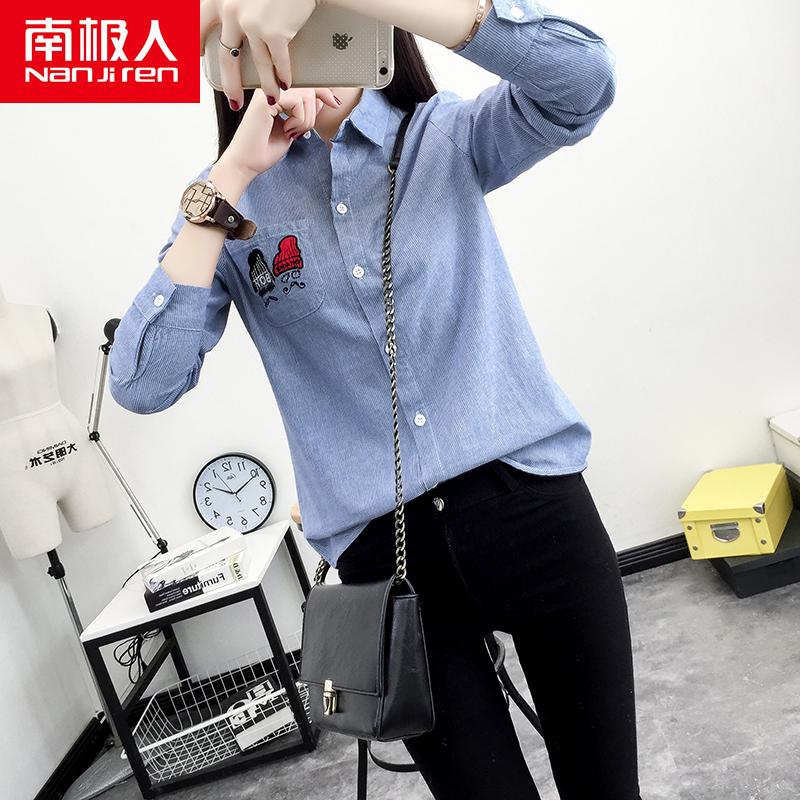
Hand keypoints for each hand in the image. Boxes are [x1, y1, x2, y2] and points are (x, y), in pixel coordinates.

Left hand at [200, 0, 317, 109]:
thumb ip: (233, 3)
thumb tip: (232, 25)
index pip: (196, 24)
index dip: (194, 43)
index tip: (196, 57)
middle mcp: (231, 11)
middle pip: (227, 57)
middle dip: (231, 85)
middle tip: (234, 101)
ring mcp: (252, 23)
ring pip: (258, 64)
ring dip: (266, 85)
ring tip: (270, 98)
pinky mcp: (275, 33)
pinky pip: (278, 62)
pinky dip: (283, 75)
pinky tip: (285, 84)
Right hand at [214, 88, 339, 185]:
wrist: (246, 164)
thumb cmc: (264, 150)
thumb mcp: (293, 129)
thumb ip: (305, 112)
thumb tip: (322, 98)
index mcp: (275, 94)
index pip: (305, 85)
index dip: (323, 92)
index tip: (335, 103)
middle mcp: (270, 89)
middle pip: (309, 88)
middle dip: (312, 115)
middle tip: (296, 132)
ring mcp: (267, 91)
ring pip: (307, 95)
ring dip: (305, 120)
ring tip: (290, 132)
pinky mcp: (266, 98)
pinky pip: (298, 101)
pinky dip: (299, 120)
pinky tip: (286, 130)